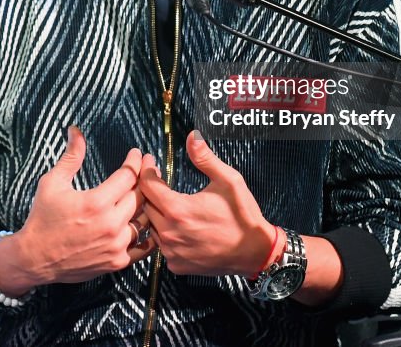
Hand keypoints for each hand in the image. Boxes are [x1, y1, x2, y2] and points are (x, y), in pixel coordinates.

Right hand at [9, 126, 155, 288]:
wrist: (35, 259)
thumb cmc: (42, 218)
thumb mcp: (53, 182)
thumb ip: (71, 156)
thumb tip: (76, 130)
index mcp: (96, 202)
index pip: (129, 175)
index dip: (135, 161)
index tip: (136, 154)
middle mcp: (111, 224)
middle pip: (140, 196)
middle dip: (145, 179)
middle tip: (146, 168)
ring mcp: (116, 245)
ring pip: (144, 220)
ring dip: (146, 205)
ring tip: (144, 193)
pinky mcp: (117, 262)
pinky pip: (142, 245)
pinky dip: (146, 233)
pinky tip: (146, 223)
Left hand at [139, 130, 276, 276]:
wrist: (255, 252)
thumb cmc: (242, 215)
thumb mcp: (228, 180)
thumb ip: (205, 158)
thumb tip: (191, 136)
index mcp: (178, 210)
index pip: (147, 185)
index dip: (146, 170)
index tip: (149, 161)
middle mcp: (169, 233)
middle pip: (145, 205)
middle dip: (148, 189)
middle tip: (156, 178)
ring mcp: (171, 252)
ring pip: (150, 226)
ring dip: (154, 212)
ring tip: (164, 200)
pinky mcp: (176, 265)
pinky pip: (160, 244)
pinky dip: (164, 232)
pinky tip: (175, 224)